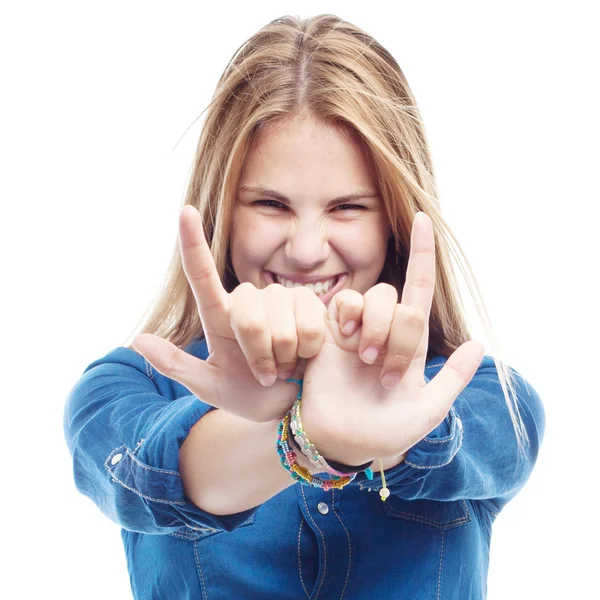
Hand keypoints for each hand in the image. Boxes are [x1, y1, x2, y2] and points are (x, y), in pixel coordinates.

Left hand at [131, 205, 327, 421]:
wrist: (293, 405)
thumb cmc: (250, 395)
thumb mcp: (211, 386)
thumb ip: (175, 365)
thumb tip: (136, 340)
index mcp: (220, 316)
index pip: (202, 276)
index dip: (193, 243)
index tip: (184, 211)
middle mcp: (250, 300)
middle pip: (246, 317)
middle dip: (257, 355)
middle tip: (267, 372)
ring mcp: (281, 298)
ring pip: (278, 325)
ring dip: (283, 357)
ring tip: (287, 363)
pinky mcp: (309, 302)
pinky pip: (307, 324)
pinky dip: (307, 350)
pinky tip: (307, 354)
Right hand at [298, 212, 483, 464]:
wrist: (341, 441)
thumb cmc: (385, 431)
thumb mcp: (427, 411)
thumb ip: (453, 379)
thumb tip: (478, 343)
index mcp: (411, 344)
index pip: (420, 291)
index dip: (422, 255)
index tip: (424, 219)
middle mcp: (384, 330)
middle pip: (401, 301)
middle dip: (400, 334)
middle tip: (387, 373)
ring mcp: (356, 329)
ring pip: (373, 298)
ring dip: (375, 328)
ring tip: (365, 360)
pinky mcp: (329, 331)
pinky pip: (342, 305)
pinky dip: (348, 319)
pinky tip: (344, 343)